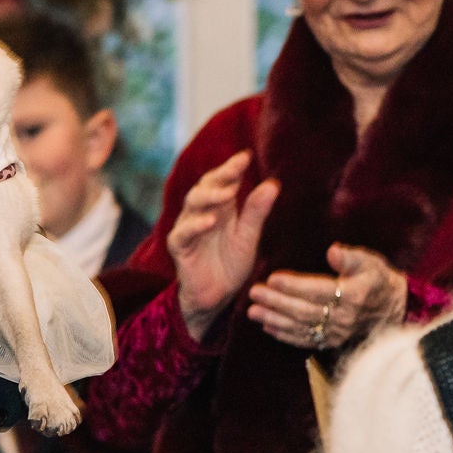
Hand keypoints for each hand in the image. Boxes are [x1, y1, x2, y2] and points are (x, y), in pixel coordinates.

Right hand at [167, 152, 279, 339]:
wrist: (216, 297)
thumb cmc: (230, 265)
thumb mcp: (249, 236)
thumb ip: (257, 212)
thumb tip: (273, 183)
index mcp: (220, 207)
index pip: (223, 181)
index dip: (232, 168)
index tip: (245, 156)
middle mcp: (202, 213)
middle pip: (205, 186)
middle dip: (220, 176)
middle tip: (236, 169)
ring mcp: (188, 228)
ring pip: (192, 204)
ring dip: (209, 197)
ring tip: (228, 194)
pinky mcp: (179, 247)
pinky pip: (183, 233)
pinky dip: (195, 225)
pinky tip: (210, 221)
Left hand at [244, 243, 408, 351]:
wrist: (395, 308)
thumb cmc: (378, 279)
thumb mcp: (371, 262)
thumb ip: (351, 257)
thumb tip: (333, 251)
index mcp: (353, 296)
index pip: (318, 291)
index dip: (294, 286)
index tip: (272, 279)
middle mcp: (344, 318)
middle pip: (304, 310)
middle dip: (276, 303)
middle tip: (254, 293)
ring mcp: (337, 333)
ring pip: (301, 328)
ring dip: (275, 320)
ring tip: (252, 312)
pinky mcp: (333, 342)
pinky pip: (306, 341)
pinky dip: (285, 335)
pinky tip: (267, 327)